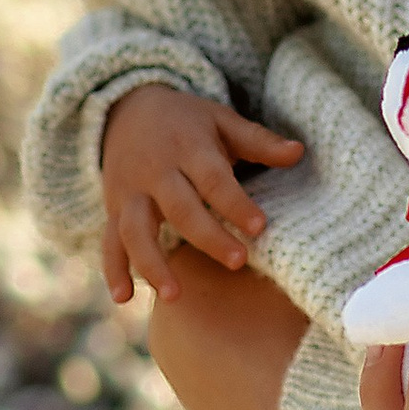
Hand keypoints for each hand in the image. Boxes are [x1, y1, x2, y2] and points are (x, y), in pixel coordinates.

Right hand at [100, 82, 304, 299]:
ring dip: (152, 263)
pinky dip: (113, 270)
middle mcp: (156, 172)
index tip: (260, 226)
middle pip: (180, 208)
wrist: (126, 110)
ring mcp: (130, 193)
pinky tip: (124, 299)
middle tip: (239, 262)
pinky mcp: (114, 210)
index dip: (236, 203)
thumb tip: (299, 153)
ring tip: (174, 295)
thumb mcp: (221, 121)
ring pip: (136, 231)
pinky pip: (109, 242)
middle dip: (207, 236)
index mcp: (188, 148)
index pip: (213, 179)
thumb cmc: (186, 122)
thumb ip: (259, 141)